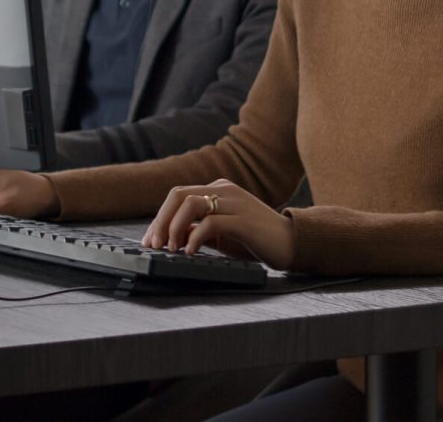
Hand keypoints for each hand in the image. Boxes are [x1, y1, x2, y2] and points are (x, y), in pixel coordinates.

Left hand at [141, 179, 293, 269]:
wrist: (292, 243)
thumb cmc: (255, 240)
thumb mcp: (221, 234)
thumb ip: (199, 229)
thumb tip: (171, 235)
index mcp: (217, 190)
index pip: (178, 195)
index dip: (159, 217)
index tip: (150, 240)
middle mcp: (223, 190)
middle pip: (179, 195)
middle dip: (160, 221)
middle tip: (154, 245)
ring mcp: (233, 202)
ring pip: (190, 203)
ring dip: (174, 227)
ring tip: (171, 249)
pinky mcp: (243, 219)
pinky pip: (211, 223)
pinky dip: (195, 237)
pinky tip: (191, 252)